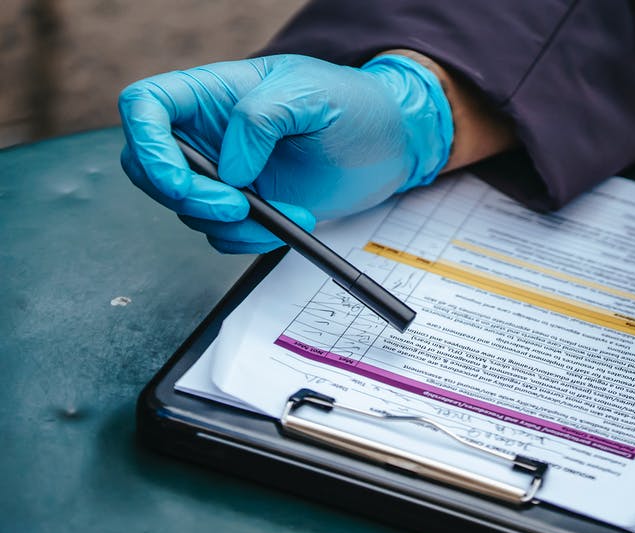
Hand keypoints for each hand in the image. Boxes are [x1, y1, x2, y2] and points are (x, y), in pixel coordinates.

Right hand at [118, 53, 452, 252]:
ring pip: (188, 210)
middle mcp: (207, 133)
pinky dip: (254, 239)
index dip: (145, 144)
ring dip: (233, 224)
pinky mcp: (248, 207)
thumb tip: (228, 168)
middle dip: (188, 197)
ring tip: (292, 211)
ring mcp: (224, 173)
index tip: (176, 179)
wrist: (392, 144)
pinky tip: (295, 222)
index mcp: (211, 92)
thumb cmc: (354, 103)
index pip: (144, 106)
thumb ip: (261, 117)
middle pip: (149, 168)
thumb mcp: (311, 93)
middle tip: (240, 207)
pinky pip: (223, 234)